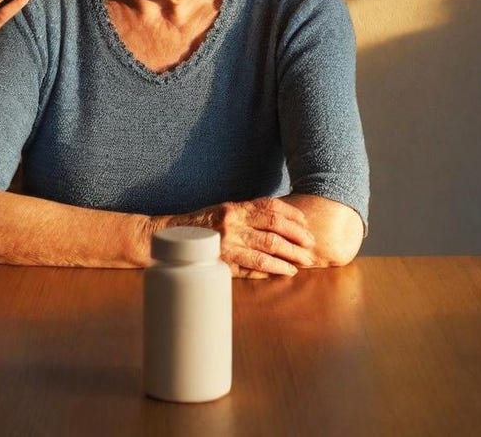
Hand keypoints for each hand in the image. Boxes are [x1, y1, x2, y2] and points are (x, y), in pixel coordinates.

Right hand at [164, 197, 316, 278]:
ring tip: (301, 263)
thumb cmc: (202, 224)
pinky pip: (251, 267)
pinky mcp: (222, 262)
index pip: (271, 209)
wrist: (170, 238)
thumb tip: (279, 219)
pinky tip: (282, 272)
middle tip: (310, 247)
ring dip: (288, 258)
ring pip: (266, 251)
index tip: (307, 225)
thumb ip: (248, 213)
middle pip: (274, 231)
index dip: (293, 217)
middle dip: (296, 240)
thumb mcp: (224, 210)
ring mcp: (227, 244)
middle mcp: (232, 224)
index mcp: (235, 208)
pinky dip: (269, 270)